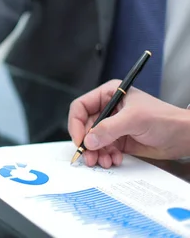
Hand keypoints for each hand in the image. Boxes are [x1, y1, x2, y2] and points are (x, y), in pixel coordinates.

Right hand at [68, 80, 189, 167]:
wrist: (184, 136)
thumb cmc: (164, 119)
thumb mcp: (134, 120)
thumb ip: (109, 129)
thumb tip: (88, 140)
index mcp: (108, 94)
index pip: (81, 107)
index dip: (76, 123)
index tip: (79, 140)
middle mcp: (108, 109)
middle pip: (84, 127)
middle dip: (87, 143)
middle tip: (89, 157)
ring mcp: (113, 126)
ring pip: (93, 141)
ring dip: (96, 153)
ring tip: (104, 161)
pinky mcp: (119, 140)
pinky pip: (104, 149)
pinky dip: (106, 156)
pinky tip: (115, 160)